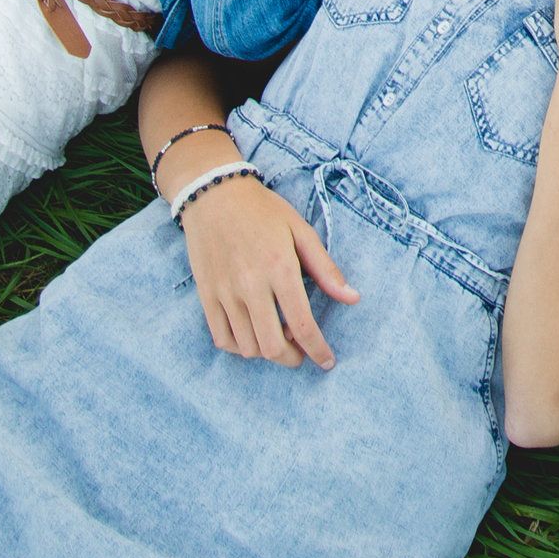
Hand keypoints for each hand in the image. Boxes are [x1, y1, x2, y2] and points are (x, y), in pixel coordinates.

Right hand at [179, 169, 359, 366]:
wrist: (214, 195)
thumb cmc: (263, 211)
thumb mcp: (301, 231)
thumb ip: (326, 269)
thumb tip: (353, 298)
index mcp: (280, 268)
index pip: (303, 325)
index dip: (318, 350)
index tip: (327, 362)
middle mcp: (251, 285)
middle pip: (272, 347)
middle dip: (292, 359)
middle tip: (301, 352)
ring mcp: (225, 293)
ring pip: (247, 347)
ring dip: (267, 351)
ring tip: (278, 335)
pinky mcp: (206, 295)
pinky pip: (222, 339)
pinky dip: (240, 347)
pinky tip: (252, 334)